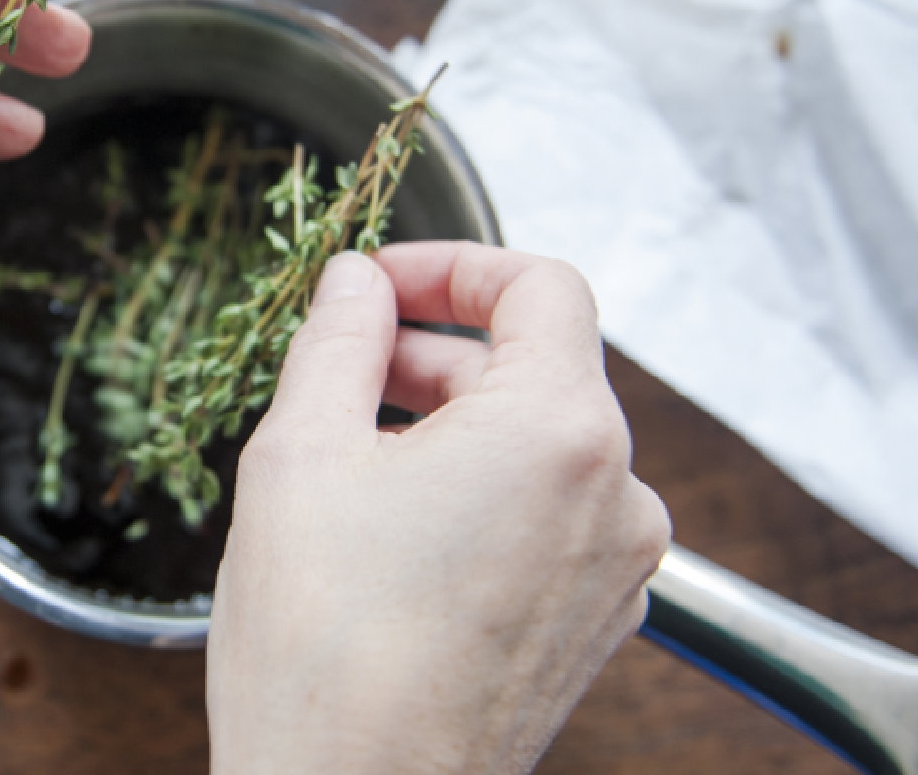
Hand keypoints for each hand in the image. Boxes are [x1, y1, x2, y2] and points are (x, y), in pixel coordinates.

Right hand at [206, 243, 670, 774]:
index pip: (543, 288)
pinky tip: (395, 529)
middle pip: (541, 368)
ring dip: (456, 427)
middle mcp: (616, 496)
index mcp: (560, 431)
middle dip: (438, 351)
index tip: (382, 284)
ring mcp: (615, 570)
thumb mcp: (301, 453)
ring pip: (541, 448)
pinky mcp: (593, 625)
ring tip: (356, 456)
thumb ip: (337, 340)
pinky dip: (482, 495)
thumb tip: (353, 284)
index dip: (454, 266)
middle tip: (342, 367)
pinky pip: (548, 519)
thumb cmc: (327, 651)